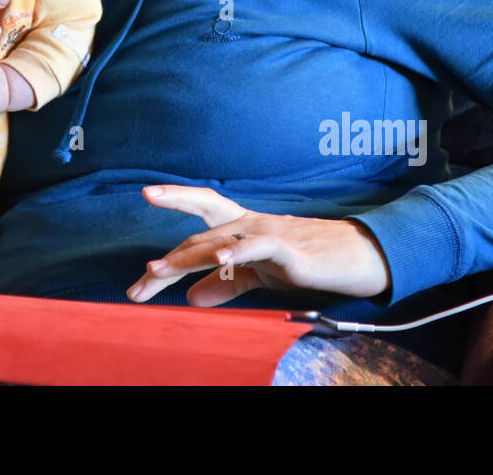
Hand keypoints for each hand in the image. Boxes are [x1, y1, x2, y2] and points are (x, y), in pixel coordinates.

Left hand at [125, 185, 391, 305]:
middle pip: (199, 237)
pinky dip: (236, 251)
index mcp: (240, 227)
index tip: (146, 193)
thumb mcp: (257, 275)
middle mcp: (248, 223)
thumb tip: (191, 299)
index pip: (201, 213)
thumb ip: (224, 283)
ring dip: (186, 259)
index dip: (175, 199)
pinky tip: (218, 259)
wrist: (352, 258)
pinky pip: (257, 248)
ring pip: (218, 243)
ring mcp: (266, 233)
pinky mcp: (287, 249)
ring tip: (157, 272)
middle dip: (168, 261)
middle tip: (140, 278)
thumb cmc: (303, 261)